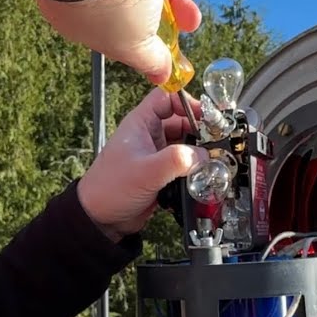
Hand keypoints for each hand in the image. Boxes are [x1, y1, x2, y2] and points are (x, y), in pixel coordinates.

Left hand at [77, 88, 204, 240]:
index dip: (187, 102)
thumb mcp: (147, 171)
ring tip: (211, 161)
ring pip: (185, 144)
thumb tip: (203, 157)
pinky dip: (194, 168)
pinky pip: (183, 164)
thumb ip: (178, 160)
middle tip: (215, 142)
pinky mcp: (160, 173)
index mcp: (141, 124)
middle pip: (182, 121)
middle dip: (200, 130)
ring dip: (199, 151)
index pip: (167, 98)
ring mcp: (155, 154)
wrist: (100, 218)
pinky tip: (201, 175)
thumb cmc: (111, 188)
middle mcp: (149, 136)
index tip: (206, 115)